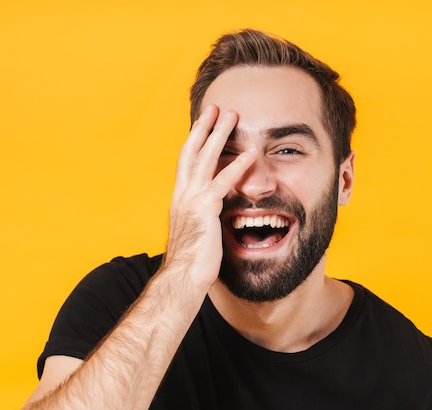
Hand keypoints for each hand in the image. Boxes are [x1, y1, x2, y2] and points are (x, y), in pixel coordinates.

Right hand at [163, 105, 256, 288]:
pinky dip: (238, 165)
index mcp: (180, 198)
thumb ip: (202, 217)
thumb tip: (211, 215)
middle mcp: (183, 194)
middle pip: (191, 151)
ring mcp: (192, 199)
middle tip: (215, 107)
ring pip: (205, 158)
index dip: (195, 141)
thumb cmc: (190, 262)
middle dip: (203, 127)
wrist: (181, 279)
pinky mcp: (205, 209)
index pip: (186, 162)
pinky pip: (223, 182)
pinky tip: (251, 153)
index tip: (203, 125)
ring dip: (219, 134)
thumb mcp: (195, 232)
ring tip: (231, 114)